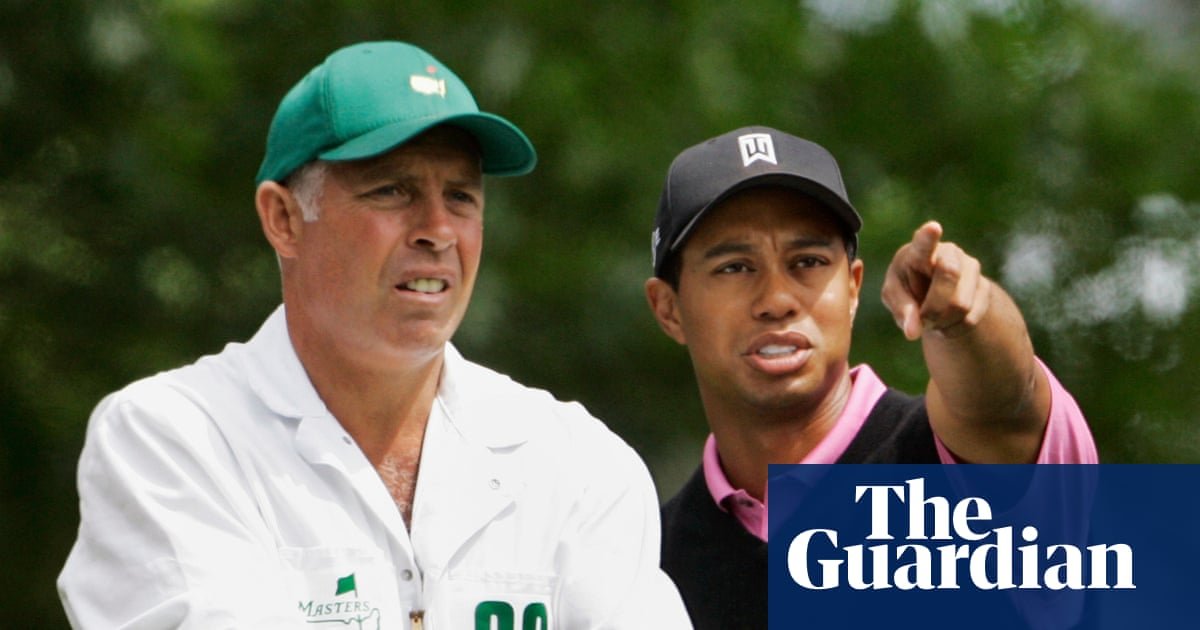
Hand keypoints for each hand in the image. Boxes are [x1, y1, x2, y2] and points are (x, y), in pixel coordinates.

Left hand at [881, 221, 990, 340]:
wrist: (936, 294)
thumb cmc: (907, 289)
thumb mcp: (895, 297)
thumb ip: (901, 311)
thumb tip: (912, 332)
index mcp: (919, 251)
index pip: (924, 243)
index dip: (929, 237)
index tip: (933, 228)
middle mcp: (949, 252)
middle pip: (949, 275)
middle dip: (933, 306)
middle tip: (922, 318)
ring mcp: (970, 268)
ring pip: (961, 304)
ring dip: (942, 321)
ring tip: (932, 318)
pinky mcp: (985, 287)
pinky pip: (971, 318)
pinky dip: (954, 329)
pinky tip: (946, 322)